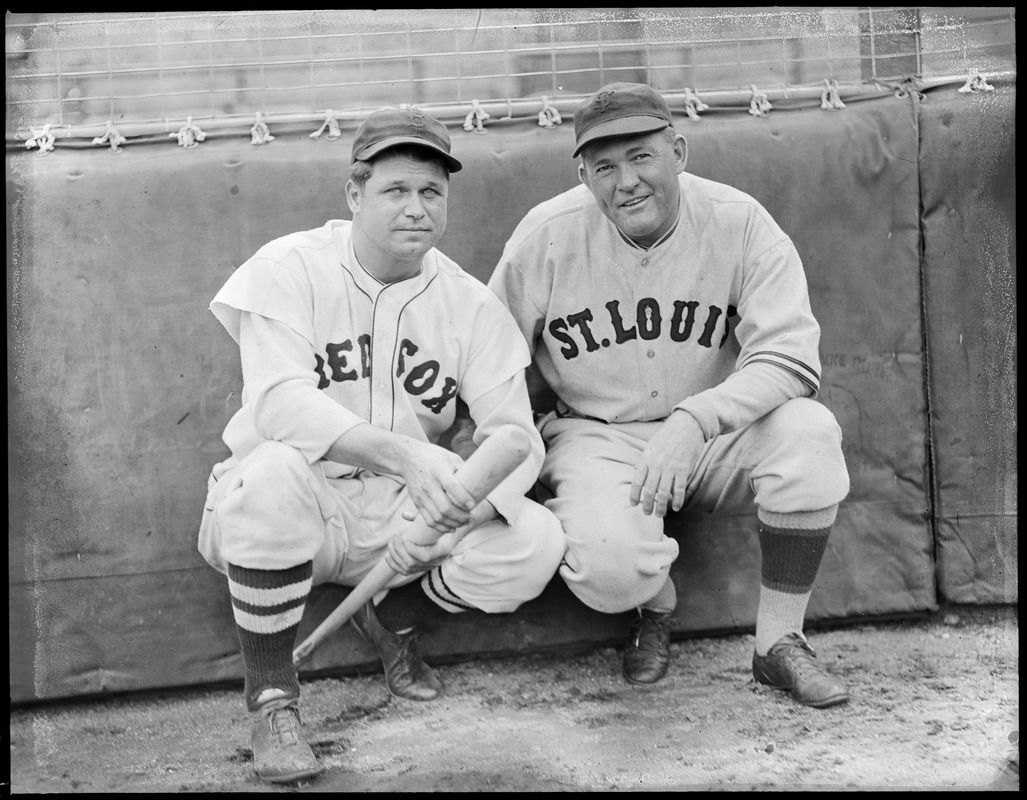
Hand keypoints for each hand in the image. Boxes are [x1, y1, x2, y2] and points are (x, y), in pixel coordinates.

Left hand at [384, 502, 498, 574]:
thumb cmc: (445, 521)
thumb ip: (420, 517)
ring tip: (390, 543)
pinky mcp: (423, 567)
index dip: (412, 550)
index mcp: (443, 549)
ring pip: (408, 568)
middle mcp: (437, 560)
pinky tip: (388, 557)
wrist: (456, 531)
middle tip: (394, 537)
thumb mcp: (437, 516)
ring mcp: (429, 565)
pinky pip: (406, 572)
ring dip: (395, 557)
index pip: (425, 557)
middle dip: (399, 551)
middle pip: (412, 563)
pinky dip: (395, 566)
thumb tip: (404, 514)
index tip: (404, 538)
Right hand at [397, 441, 476, 533]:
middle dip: (461, 517)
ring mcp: (421, 495)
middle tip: (471, 517)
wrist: (407, 458)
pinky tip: (452, 528)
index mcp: (439, 470)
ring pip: (438, 517)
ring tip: (464, 523)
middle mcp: (429, 484)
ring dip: (453, 524)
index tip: (473, 505)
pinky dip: (441, 528)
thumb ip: (462, 469)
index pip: (451, 487)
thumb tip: (478, 483)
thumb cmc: (433, 456)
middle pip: (445, 507)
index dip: (463, 498)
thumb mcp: (449, 456)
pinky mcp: (417, 502)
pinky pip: (429, 520)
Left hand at [630, 410, 704, 517]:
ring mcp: (670, 467)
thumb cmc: (668, 436)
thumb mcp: (651, 446)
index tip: (633, 504)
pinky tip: (676, 508)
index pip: (637, 481)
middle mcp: (656, 464)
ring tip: (660, 514)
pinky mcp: (684, 468)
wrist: (687, 425)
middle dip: (647, 504)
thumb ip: (645, 461)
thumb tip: (638, 474)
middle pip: (649, 490)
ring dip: (661, 507)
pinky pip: (679, 489)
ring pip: (663, 492)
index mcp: (646, 458)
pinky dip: (677, 500)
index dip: (634, 495)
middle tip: (647, 513)